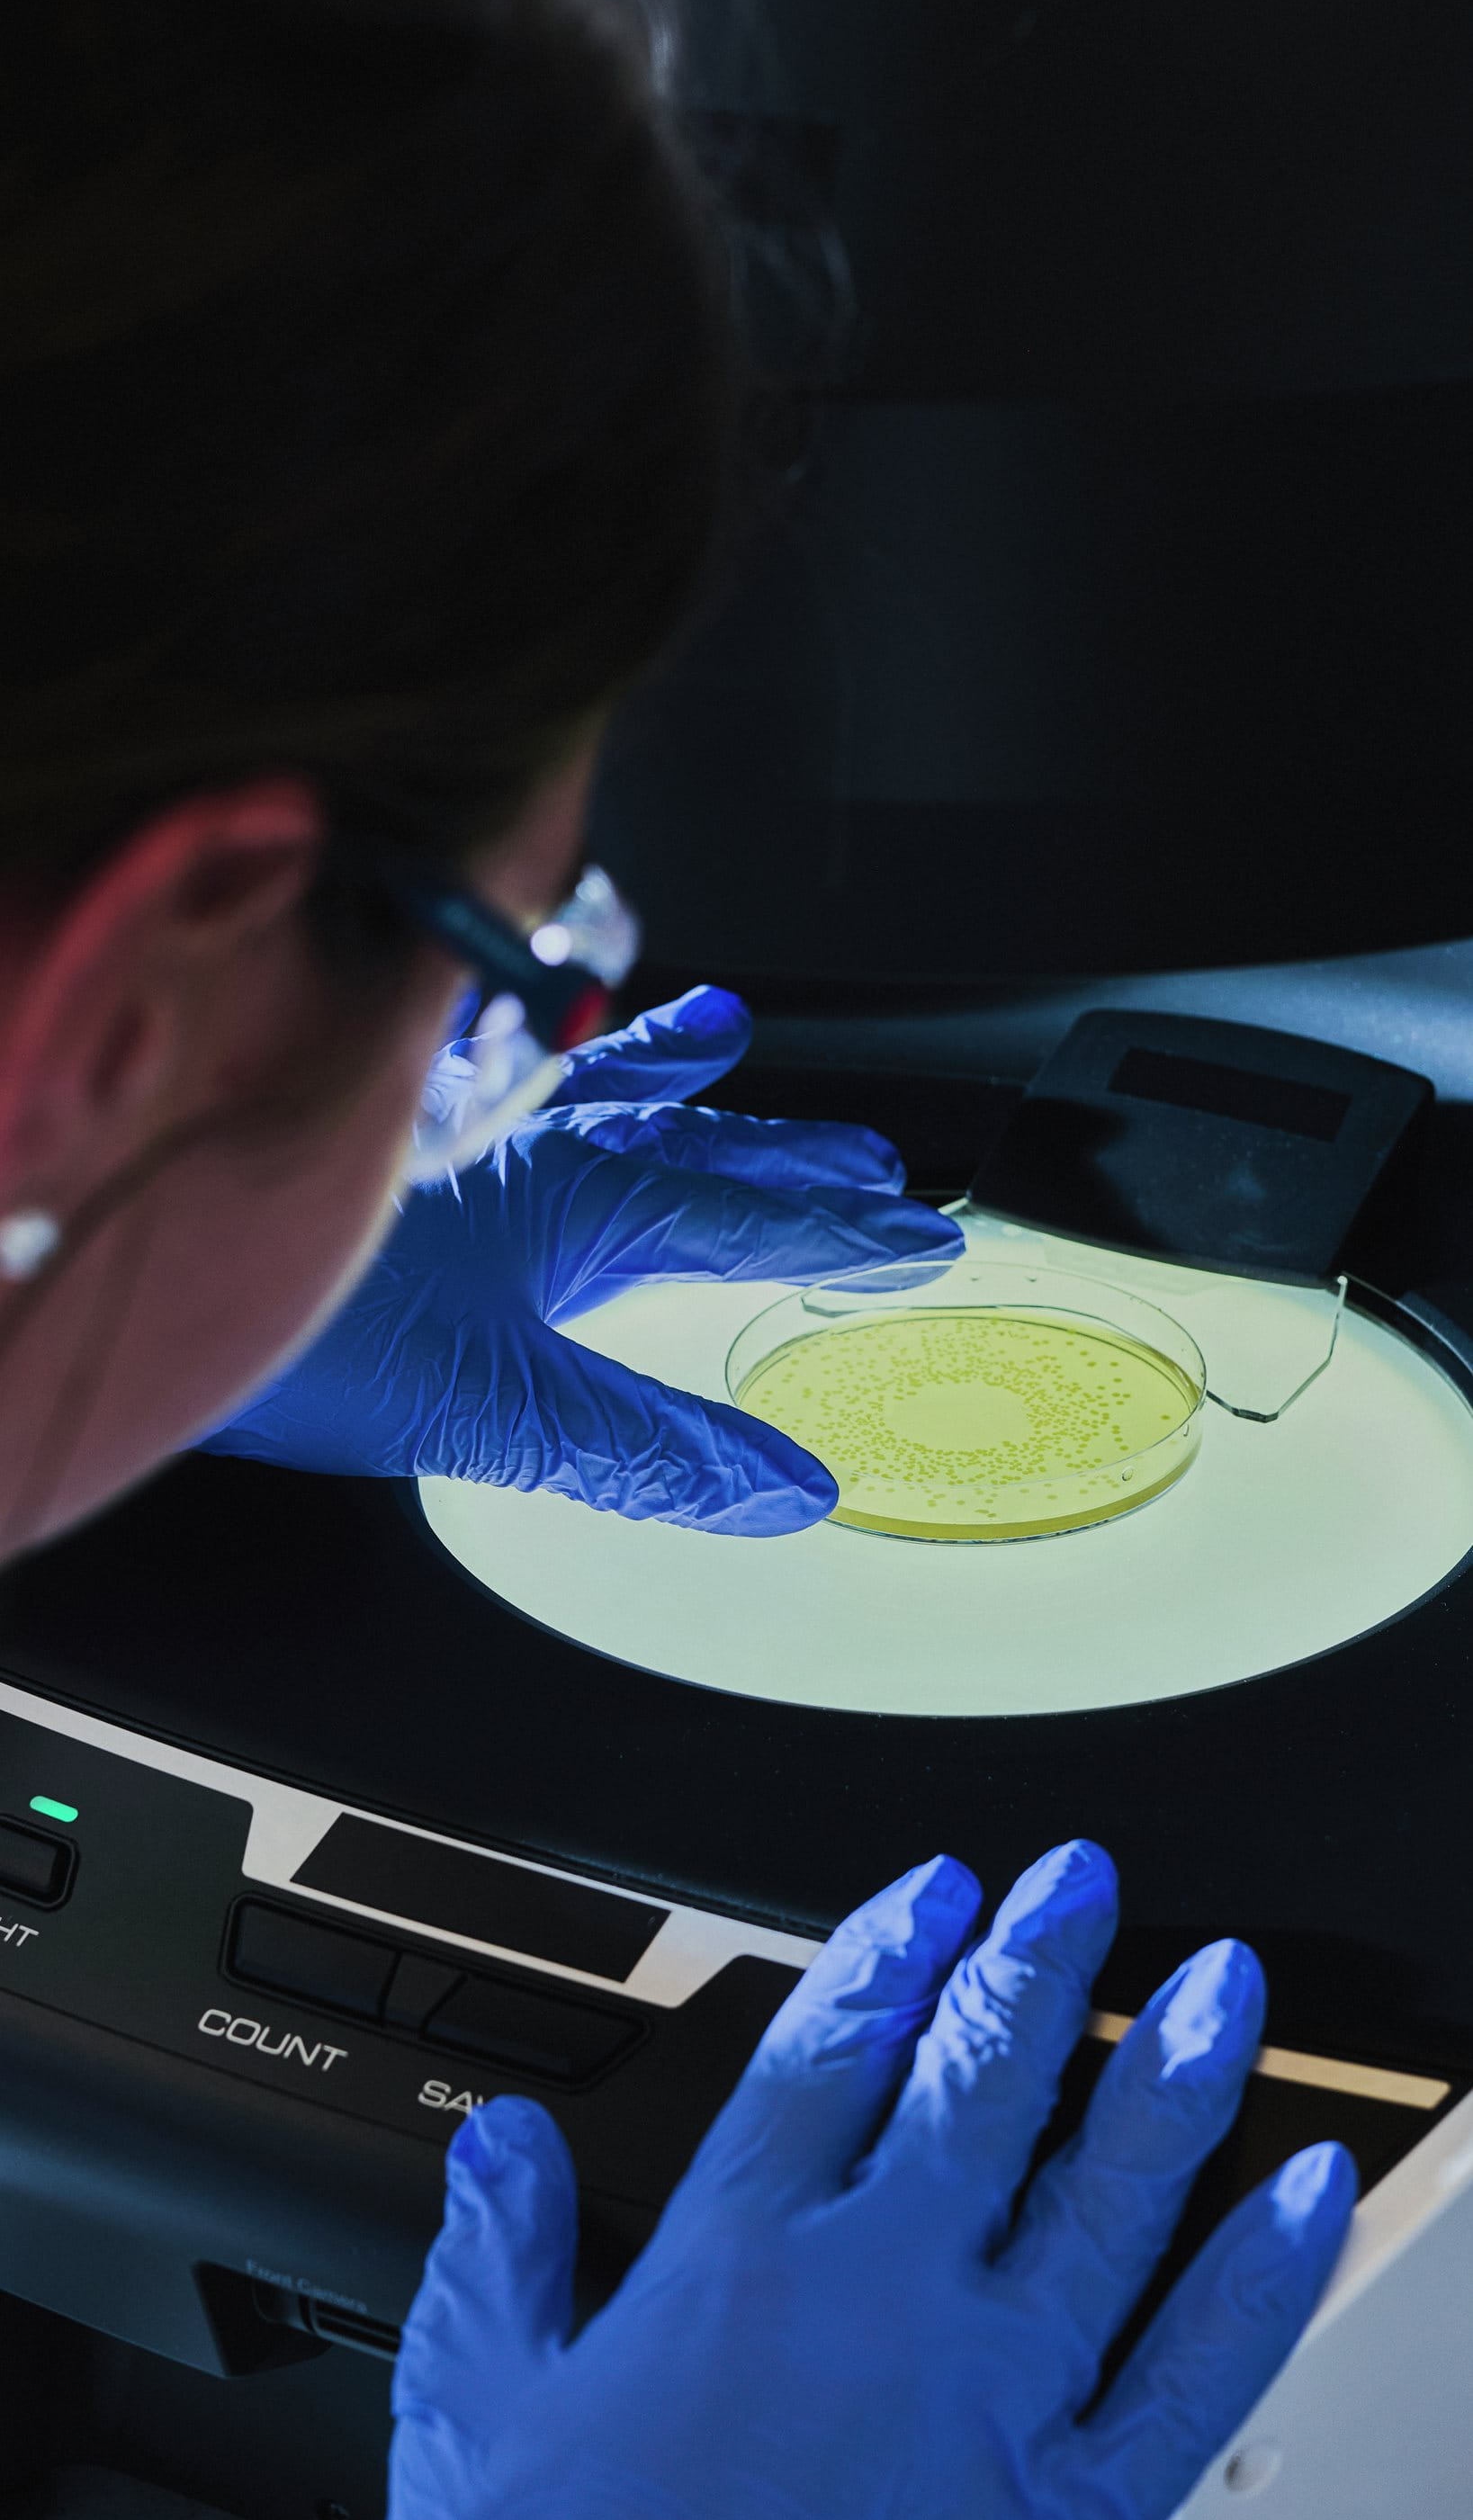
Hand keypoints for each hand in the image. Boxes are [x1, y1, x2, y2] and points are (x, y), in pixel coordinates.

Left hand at [202, 986, 959, 1531]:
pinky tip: (512, 1048)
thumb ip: (650, 1449)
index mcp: (579, 1200)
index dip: (838, 1229)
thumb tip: (781, 1488)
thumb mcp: (509, 1411)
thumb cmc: (311, 1324)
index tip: (915, 1234)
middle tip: (867, 1160)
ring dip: (662, 1067)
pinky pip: (485, 1069)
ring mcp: (449, 1128)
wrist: (165, 1257)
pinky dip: (527, 1055)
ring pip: (589, 1082)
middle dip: (785, 1154)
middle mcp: (523, 1142)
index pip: (744, 1213)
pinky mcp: (377, 1135)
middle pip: (689, 1140)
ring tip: (718, 1031)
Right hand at [359, 1844, 1353, 2519]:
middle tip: (1081, 1886)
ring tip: (1217, 1985)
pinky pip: (1195, 2378)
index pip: (829, 2053)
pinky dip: (1260, 2278)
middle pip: (981, 2085)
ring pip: (1109, 2197)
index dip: (890, 1951)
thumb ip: (498, 2253)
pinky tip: (1304, 2193)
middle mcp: (875, 2309)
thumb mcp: (472, 2414)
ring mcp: (985, 2412)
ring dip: (1170, 2073)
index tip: (936, 1893)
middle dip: (1038, 1961)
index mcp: (733, 2268)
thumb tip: (509, 2142)